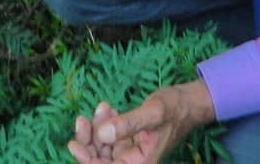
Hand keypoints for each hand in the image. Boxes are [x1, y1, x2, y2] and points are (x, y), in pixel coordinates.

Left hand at [68, 83, 214, 163]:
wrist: (186, 101)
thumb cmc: (174, 108)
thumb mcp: (153, 113)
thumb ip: (129, 124)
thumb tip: (102, 134)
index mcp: (141, 163)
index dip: (87, 161)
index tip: (73, 144)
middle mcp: (133, 161)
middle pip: (100, 159)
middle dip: (88, 141)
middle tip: (83, 119)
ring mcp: (129, 150)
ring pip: (101, 146)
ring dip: (96, 128)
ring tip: (103, 107)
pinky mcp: (127, 140)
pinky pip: (108, 135)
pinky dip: (104, 122)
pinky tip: (108, 107)